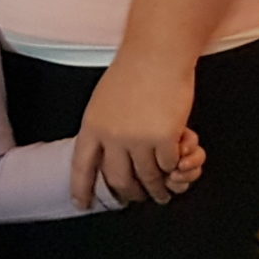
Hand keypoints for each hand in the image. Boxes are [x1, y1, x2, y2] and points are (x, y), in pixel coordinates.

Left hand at [71, 48, 198, 208]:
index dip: (81, 187)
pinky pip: (169, 166)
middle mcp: (112, 136)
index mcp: (92, 125)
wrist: (156, 55)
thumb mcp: (103, 101)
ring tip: (163, 193)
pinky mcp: (164, 139)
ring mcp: (138, 139)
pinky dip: (174, 170)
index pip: (82, 165)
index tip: (81, 204)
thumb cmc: (132, 73)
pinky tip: (177, 168)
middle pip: (118, 179)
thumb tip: (105, 151)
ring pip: (148, 178)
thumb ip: (103, 127)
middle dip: (129, 194)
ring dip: (157, 189)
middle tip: (137, 199)